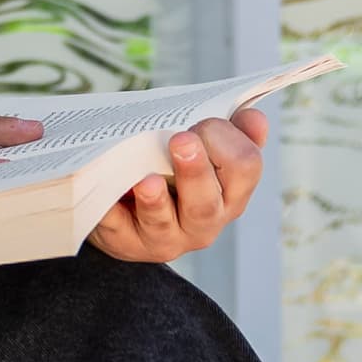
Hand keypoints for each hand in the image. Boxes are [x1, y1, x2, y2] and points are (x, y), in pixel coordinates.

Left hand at [87, 108, 267, 264]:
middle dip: (195, 172)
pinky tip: (106, 194)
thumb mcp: (208, 150)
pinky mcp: (125, 242)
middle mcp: (203, 223)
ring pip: (162, 223)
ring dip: (155, 202)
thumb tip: (254, 118)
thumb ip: (233, 131)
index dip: (228, 141)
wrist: (133, 206)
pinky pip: (116, 228)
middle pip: (206, 204)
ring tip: (146, 181)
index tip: (204, 123)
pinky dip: (110, 212)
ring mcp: (164, 237)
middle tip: (181, 141)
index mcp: (231, 195)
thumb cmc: (175, 170)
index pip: (245, 168)